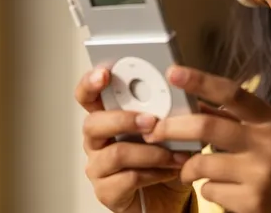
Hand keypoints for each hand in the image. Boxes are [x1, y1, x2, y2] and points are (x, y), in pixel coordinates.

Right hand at [76, 65, 192, 212]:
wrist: (171, 197)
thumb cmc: (165, 159)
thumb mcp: (168, 129)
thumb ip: (166, 110)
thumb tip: (182, 89)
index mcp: (108, 119)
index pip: (88, 97)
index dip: (90, 84)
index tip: (105, 73)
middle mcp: (97, 142)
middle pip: (93, 124)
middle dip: (124, 119)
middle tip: (151, 121)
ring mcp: (99, 168)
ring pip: (116, 153)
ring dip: (151, 152)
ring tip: (175, 154)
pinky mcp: (107, 192)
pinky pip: (128, 178)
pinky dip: (155, 173)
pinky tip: (171, 171)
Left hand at [144, 66, 270, 212]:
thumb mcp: (269, 131)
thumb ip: (234, 118)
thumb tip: (194, 103)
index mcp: (270, 119)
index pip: (233, 93)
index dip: (201, 81)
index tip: (174, 73)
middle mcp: (266, 143)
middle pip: (206, 128)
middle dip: (172, 128)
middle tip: (154, 132)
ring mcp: (259, 174)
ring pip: (201, 164)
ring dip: (187, 167)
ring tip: (188, 168)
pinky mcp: (252, 201)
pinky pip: (210, 190)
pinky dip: (207, 188)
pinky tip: (221, 187)